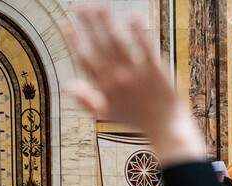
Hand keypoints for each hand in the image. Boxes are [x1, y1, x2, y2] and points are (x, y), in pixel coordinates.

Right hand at [64, 6, 205, 165]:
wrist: (166, 128)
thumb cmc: (136, 120)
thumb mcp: (107, 115)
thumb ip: (86, 100)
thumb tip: (68, 84)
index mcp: (104, 88)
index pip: (84, 59)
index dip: (73, 40)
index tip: (66, 24)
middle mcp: (118, 78)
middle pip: (100, 45)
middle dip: (88, 24)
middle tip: (80, 6)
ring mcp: (137, 73)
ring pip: (118, 42)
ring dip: (107, 22)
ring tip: (100, 5)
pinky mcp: (156, 70)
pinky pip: (145, 47)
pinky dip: (138, 32)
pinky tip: (131, 16)